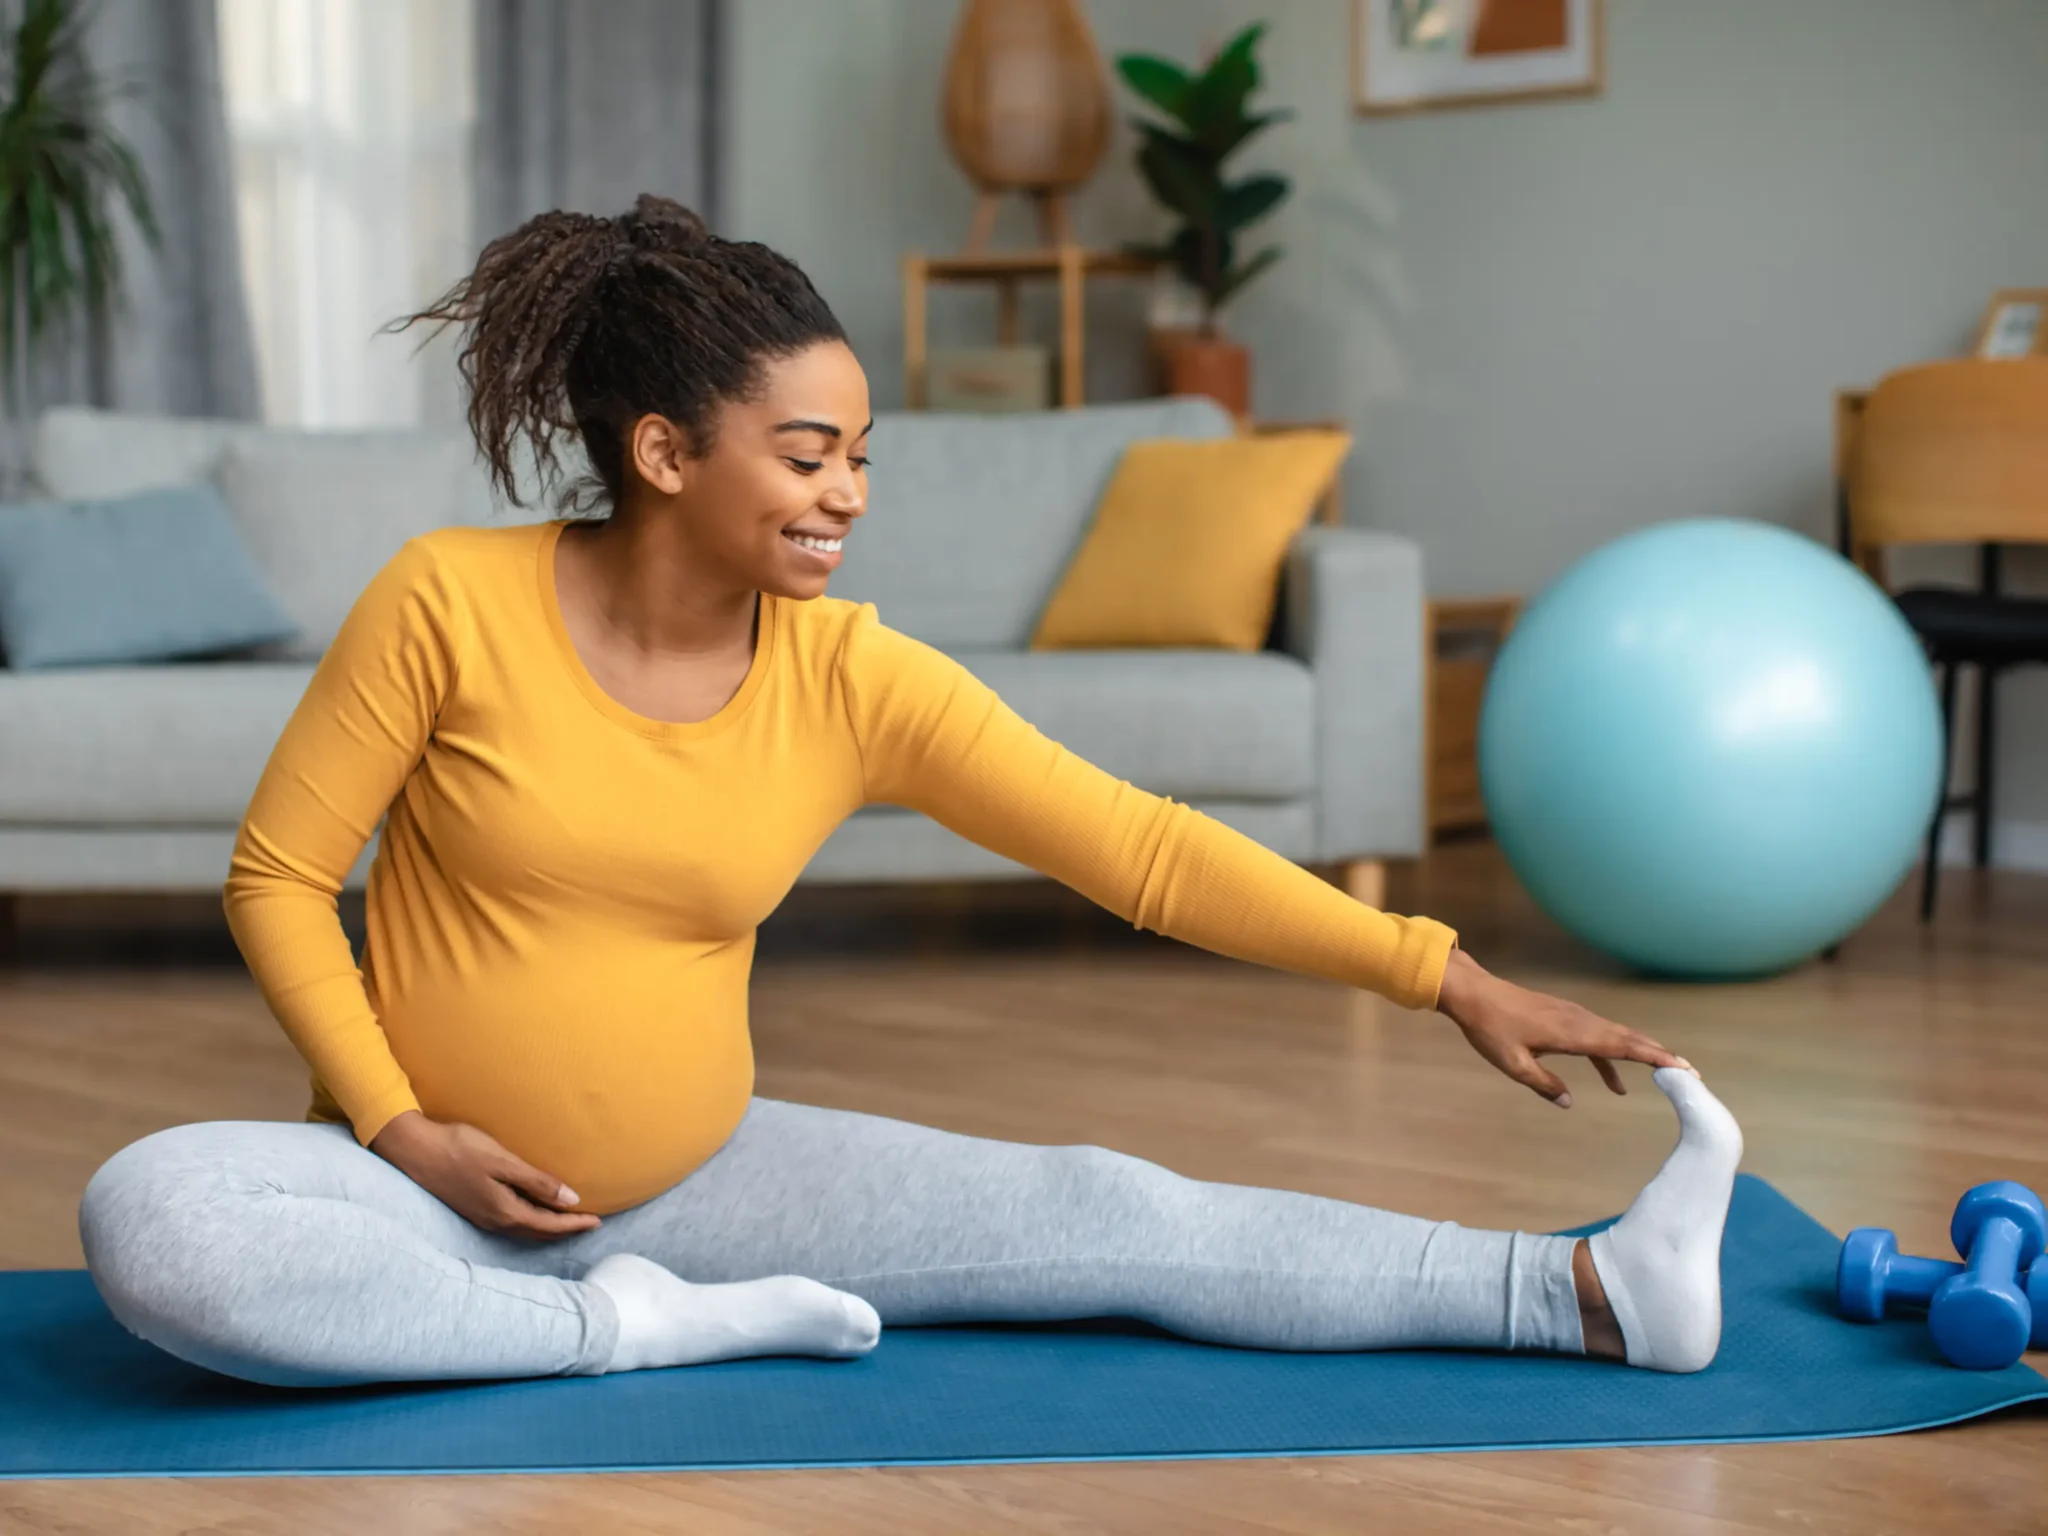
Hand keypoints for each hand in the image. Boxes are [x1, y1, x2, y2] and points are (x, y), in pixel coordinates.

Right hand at [369, 1110, 601, 1239]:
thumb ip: (537, 1182)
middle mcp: (495, 1221)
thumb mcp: (503, 1162)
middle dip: (565, 1230)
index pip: (549, 1225)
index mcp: (505, 1212)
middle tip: (589, 1223)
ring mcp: (482, 1216)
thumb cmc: (460, 1149)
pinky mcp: (473, 1207)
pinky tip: (533, 1210)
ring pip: (524, 1229)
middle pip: (538, 1232)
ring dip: (548, 1227)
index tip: (597, 1221)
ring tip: (567, 1220)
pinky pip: (512, 1222)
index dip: (574, 1224)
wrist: (415, 1149)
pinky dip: (531, 1220)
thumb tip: (571, 1200)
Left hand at [1434, 947, 1689, 1107]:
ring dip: (1643, 1053)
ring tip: (1670, 1073)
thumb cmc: (1490, 1028)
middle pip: (1629, 1039)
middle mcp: (1580, 1021)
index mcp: (1572, 1033)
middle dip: (1661, 1056)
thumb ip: (1543, 1084)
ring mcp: (1574, 1016)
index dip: (1654, 1057)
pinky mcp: (1566, 1017)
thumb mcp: (1512, 1064)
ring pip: (1618, 1036)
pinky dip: (1615, 1056)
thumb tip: (1570, 1102)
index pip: (1622, 1047)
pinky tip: (1615, 1082)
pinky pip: (1600, 1037)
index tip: (1682, 1068)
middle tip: (1692, 1073)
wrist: (1474, 993)